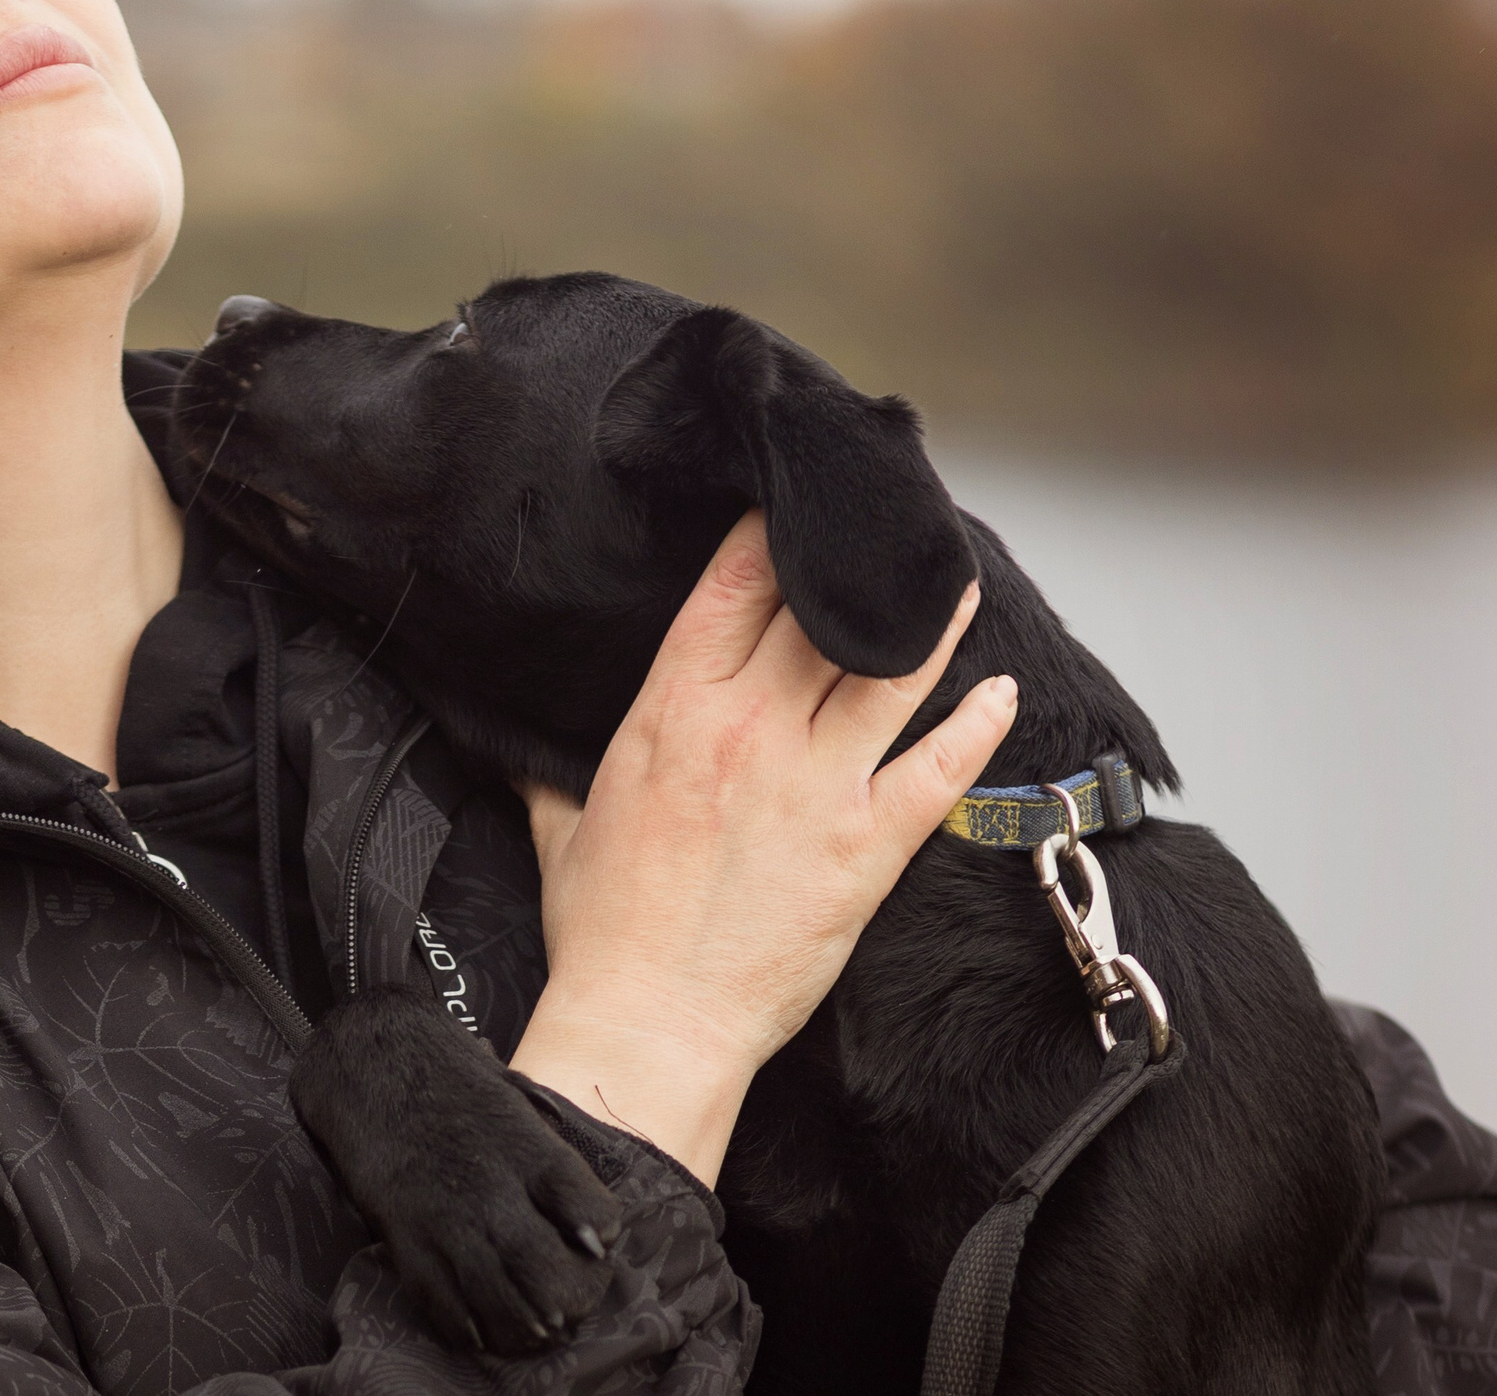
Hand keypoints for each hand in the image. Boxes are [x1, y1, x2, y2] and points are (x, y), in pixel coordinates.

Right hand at [506, 510, 1017, 1184]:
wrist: (649, 1022)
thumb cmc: (604, 933)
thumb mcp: (562, 825)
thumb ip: (556, 772)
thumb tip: (534, 750)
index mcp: (671, 713)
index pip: (735, 588)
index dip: (771, 537)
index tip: (793, 510)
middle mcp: (750, 731)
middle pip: (821, 613)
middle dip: (855, 566)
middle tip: (886, 535)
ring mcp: (815, 786)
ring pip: (891, 674)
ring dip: (933, 622)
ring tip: (956, 584)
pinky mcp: (866, 847)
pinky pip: (938, 768)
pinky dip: (976, 724)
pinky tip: (999, 694)